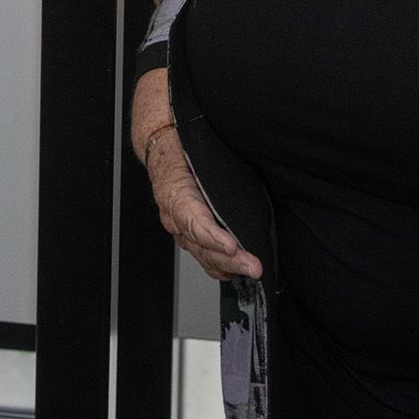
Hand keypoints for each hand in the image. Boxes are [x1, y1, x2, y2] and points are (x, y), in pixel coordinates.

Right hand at [141, 129, 261, 279]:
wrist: (165, 147)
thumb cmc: (183, 146)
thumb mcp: (198, 148)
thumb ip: (216, 162)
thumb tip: (247, 156)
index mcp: (175, 192)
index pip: (191, 219)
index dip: (211, 236)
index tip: (231, 247)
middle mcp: (173, 215)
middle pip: (199, 245)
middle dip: (228, 259)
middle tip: (253, 266)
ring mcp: (178, 227)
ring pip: (201, 254)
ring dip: (228, 266)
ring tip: (250, 270)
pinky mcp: (186, 234)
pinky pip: (201, 255)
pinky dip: (218, 267)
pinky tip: (234, 272)